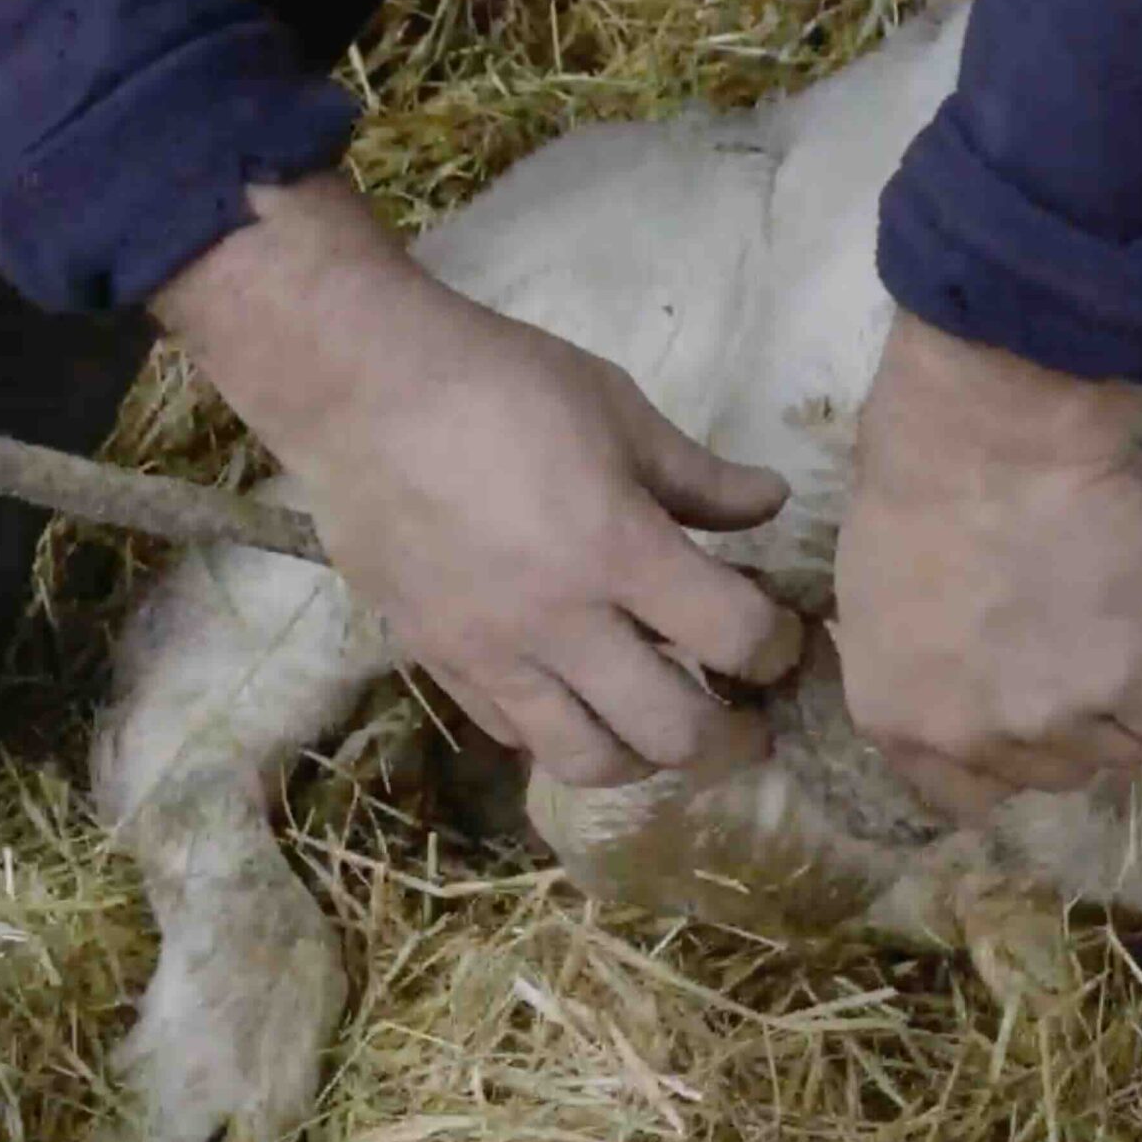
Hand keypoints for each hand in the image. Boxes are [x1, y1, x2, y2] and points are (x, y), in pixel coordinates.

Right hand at [154, 173, 802, 786]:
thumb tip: (771, 504)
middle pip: (674, 733)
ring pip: (591, 760)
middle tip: (751, 719)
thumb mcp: (617, 409)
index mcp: (614, 547)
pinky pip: (517, 735)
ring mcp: (492, 651)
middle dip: (733, 738)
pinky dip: (567, 735)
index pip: (736, 638)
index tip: (787, 638)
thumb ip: (700, 477)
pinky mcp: (439, 661)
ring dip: (648, 757)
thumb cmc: (497, 381)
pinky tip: (589, 706)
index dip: (781, 647)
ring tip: (669, 728)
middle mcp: (557, 619)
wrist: (354, 384)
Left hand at [830, 312, 1141, 823]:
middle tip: (1103, 682)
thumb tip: (956, 669)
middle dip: (1078, 736)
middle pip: (1051, 774)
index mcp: (899, 718)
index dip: (1006, 765)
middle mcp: (973, 737)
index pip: (962, 795)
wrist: (989, 428)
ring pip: (1123, 754)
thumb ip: (917, 659)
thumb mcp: (877, 593)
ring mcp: (1055, 717)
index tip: (1033, 730)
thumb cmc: (918, 477)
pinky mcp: (1132, 680)